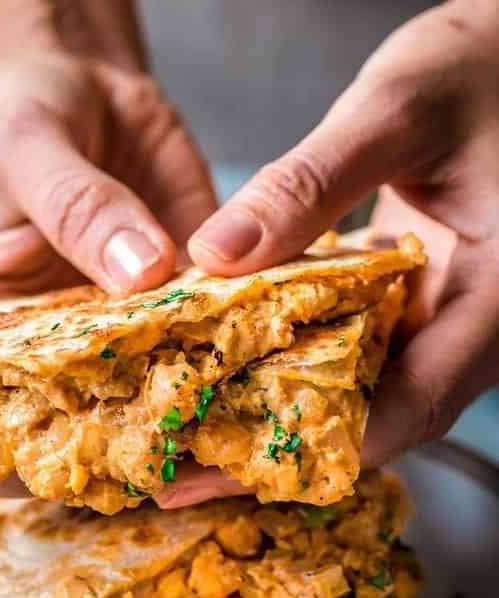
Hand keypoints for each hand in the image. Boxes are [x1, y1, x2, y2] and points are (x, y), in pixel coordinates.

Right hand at [0, 0, 216, 497]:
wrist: (77, 78)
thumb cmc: (14, 111)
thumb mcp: (26, 147)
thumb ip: (76, 208)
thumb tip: (142, 274)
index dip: (4, 469)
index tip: (63, 469)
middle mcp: (52, 350)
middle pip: (76, 437)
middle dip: (121, 460)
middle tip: (176, 460)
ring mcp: (120, 334)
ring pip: (152, 402)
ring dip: (190, 420)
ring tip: (233, 427)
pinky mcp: (181, 305)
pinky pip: (209, 343)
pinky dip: (238, 357)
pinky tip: (271, 360)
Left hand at [159, 0, 498, 508]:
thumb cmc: (485, 70)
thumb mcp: (398, 111)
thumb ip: (311, 182)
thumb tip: (214, 254)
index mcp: (497, 298)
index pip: (415, 404)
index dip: (324, 447)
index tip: (230, 471)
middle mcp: (473, 328)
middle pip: (380, 418)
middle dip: (283, 450)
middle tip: (187, 470)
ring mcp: (445, 319)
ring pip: (365, 391)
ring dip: (284, 414)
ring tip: (195, 431)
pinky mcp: (416, 303)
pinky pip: (358, 352)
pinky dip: (297, 364)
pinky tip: (236, 367)